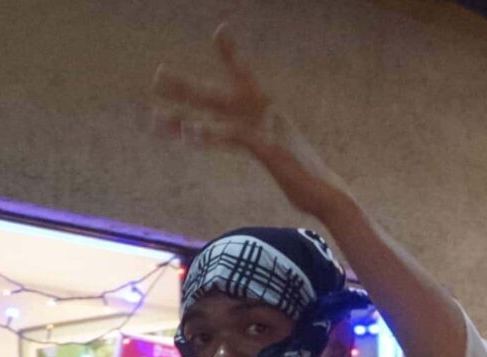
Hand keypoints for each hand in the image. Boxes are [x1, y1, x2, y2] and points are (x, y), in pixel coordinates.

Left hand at [154, 26, 345, 213]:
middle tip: (158, 75)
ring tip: (157, 114)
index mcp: (269, 111)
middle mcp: (267, 113)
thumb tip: (252, 142)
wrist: (328, 195)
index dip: (232, 54)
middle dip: (187, 87)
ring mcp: (267, 128)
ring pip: (220, 112)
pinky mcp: (268, 148)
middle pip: (219, 95)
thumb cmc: (303, 178)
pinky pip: (235, 135)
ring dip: (188, 111)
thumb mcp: (277, 154)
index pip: (245, 76)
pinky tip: (190, 133)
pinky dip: (212, 134)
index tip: (220, 31)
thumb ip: (260, 143)